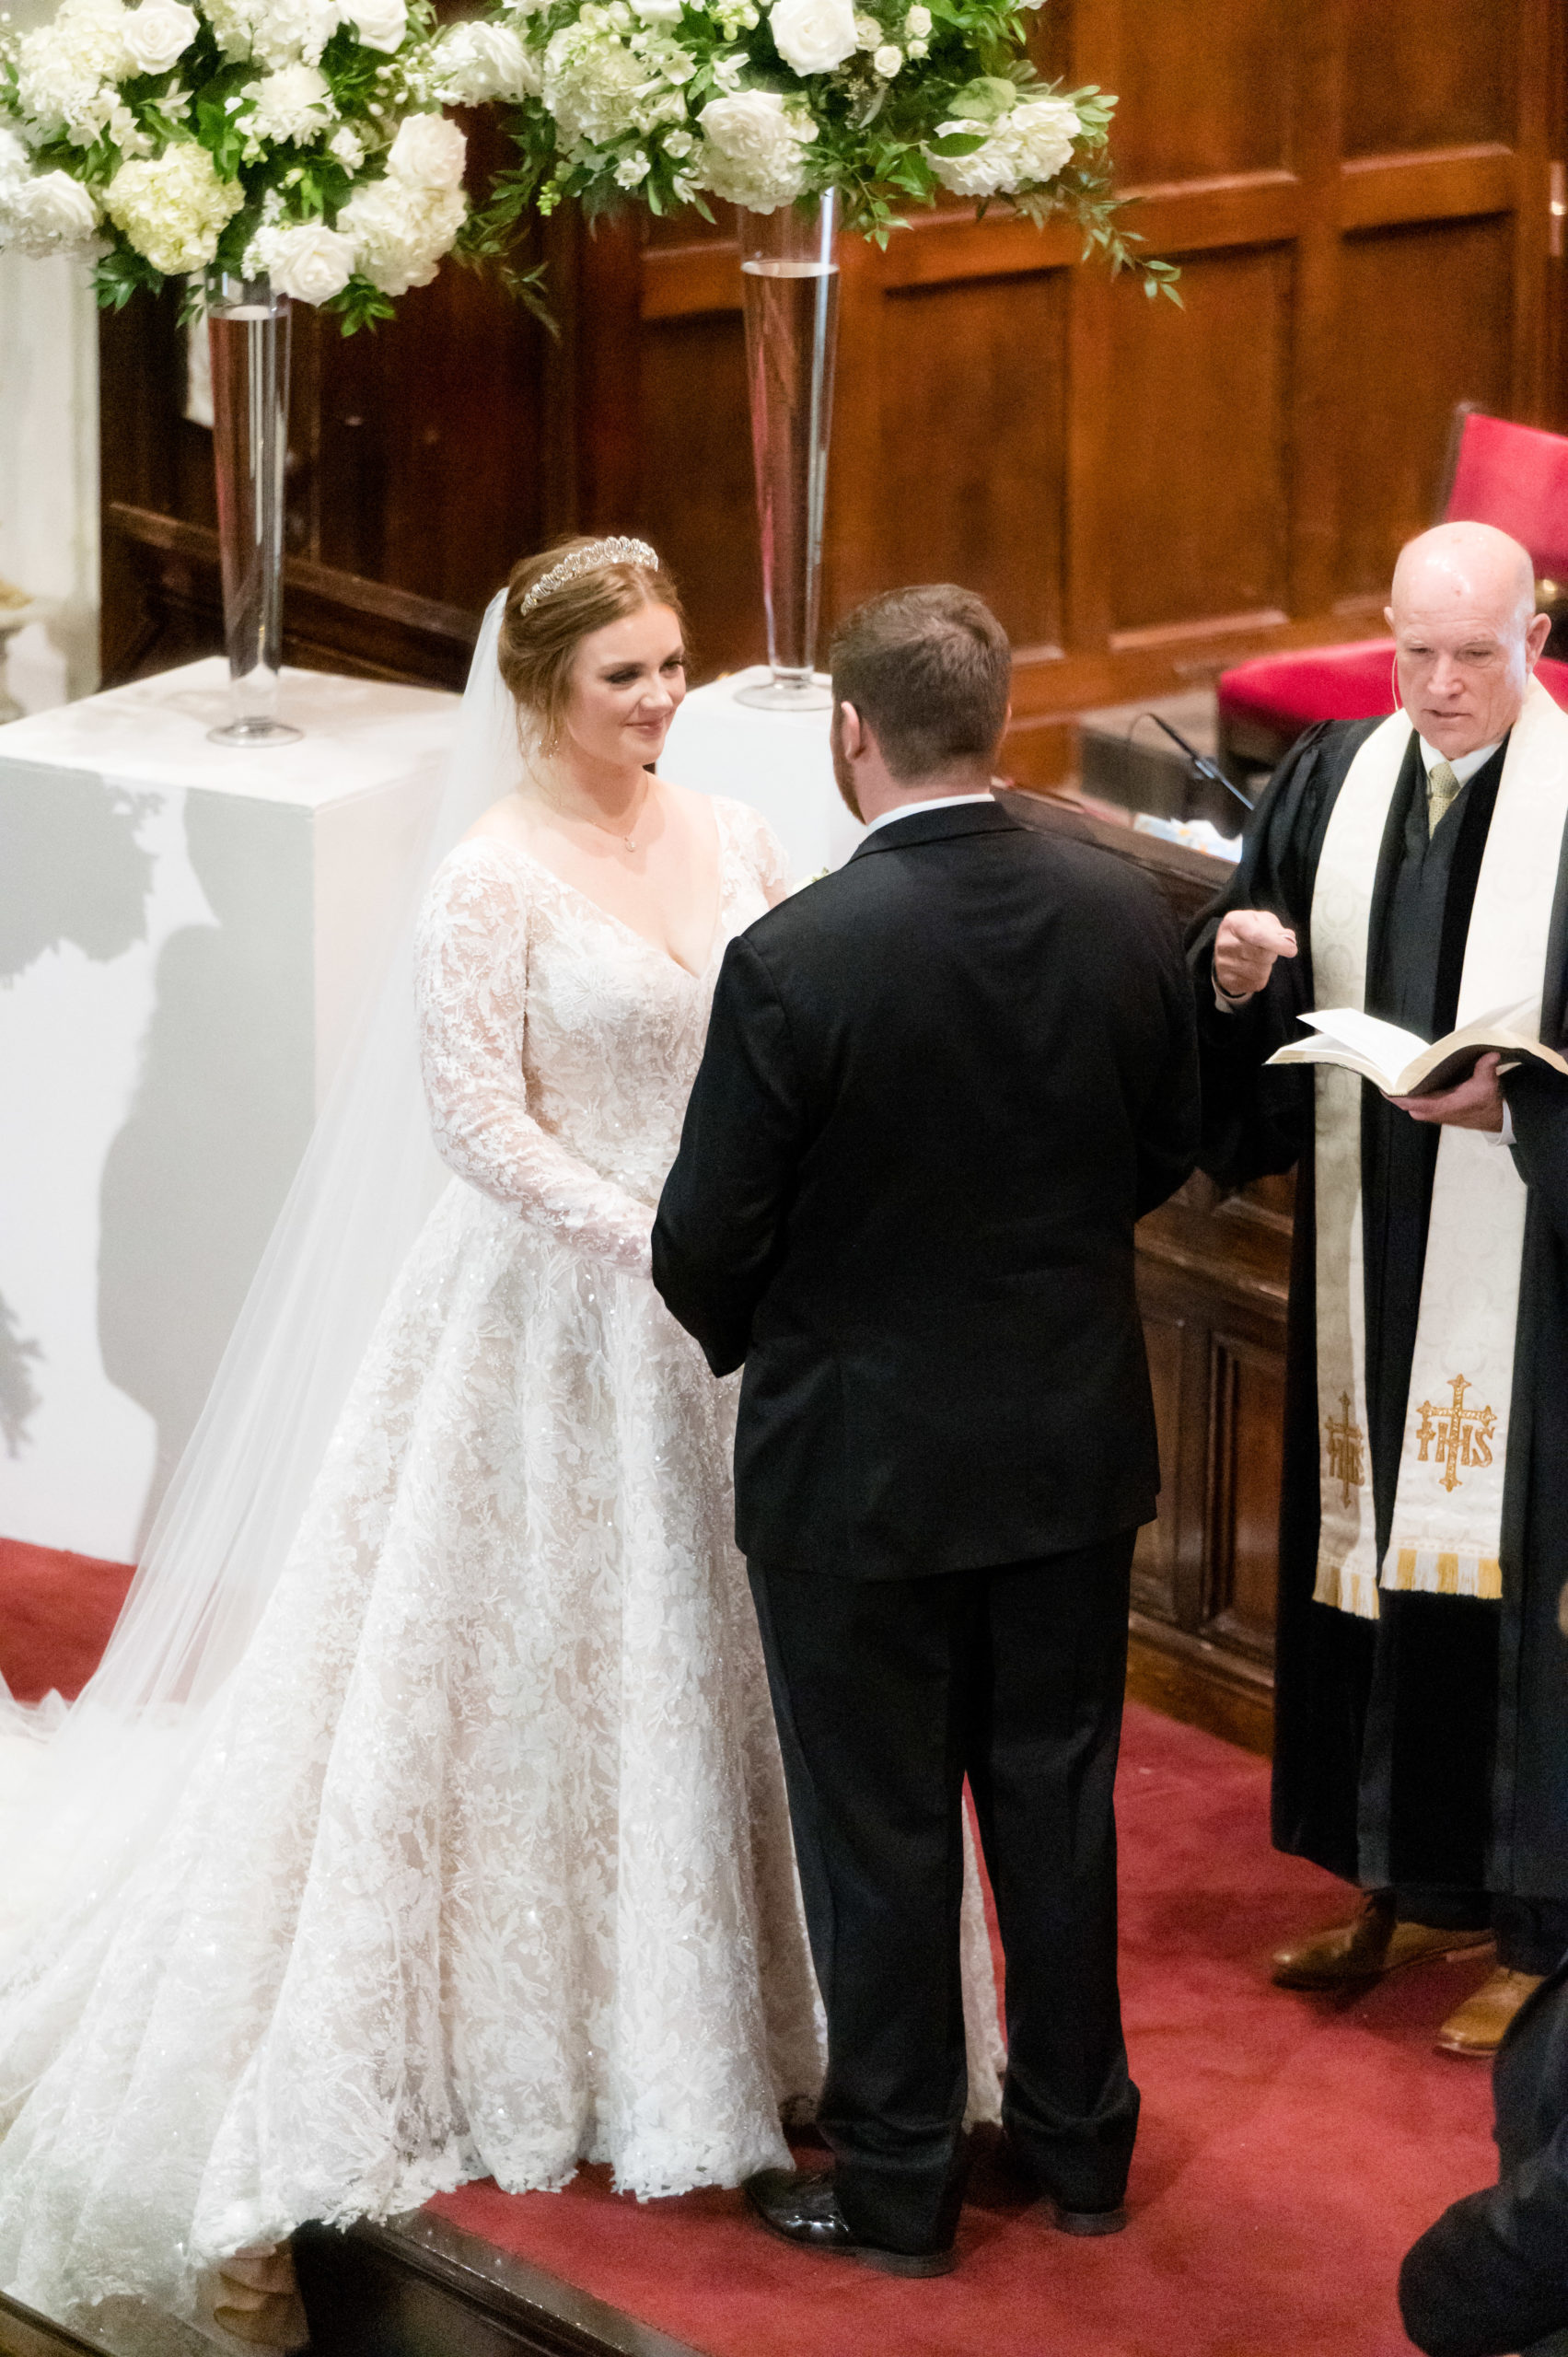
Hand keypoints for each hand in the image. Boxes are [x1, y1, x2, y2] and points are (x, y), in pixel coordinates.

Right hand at [1213, 910, 1297, 1000]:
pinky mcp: (1227, 980)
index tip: (1292, 950)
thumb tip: (1289, 939)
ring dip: (1267, 966)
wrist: (1227, 946)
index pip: (1258, 936)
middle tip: (1269, 949)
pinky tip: (1252, 968)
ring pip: (1260, 971)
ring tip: (1258, 958)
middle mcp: (1225, 943)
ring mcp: (1223, 963)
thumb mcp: (1262, 920)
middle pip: (1262, 955)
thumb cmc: (1250, 930)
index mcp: (1235, 922)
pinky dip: (1261, 977)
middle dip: (1273, 953)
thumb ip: (1276, 928)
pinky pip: (1256, 983)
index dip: (1277, 944)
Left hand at [1388, 1050, 1505, 1132]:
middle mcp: (1429, 1111)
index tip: (1381, 1080)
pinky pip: (1412, 1101)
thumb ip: (1485, 1068)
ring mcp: (1429, 1112)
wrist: (1493, 1116)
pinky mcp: (1431, 1110)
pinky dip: (1407, 1091)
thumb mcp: (1487, 1083)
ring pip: (1405, 1100)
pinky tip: (1405, 1077)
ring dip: (1399, 1088)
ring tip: (1392, 1070)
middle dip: (1393, 1085)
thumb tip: (1491, 1054)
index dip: (1391, 1092)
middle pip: (1401, 1100)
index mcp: (1437, 1106)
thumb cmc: (1486, 1102)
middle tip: (1386, 1067)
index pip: (1405, 1101)